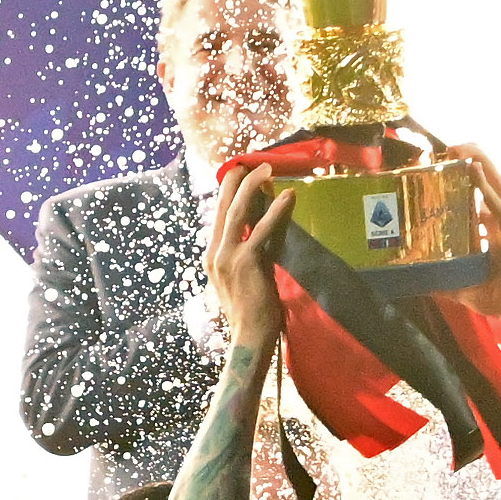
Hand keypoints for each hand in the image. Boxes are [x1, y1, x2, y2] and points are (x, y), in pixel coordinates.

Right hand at [202, 166, 290, 351]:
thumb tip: (264, 225)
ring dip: (253, 187)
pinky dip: (276, 212)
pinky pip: (262, 230)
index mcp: (212, 256)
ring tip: (267, 169)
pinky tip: (288, 197)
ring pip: (239, 212)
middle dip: (236, 181)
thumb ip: (251, 251)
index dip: (228, 193)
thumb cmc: (251, 311)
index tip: (238, 173)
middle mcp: (215, 253)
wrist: (250, 337)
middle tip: (249, 162)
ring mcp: (228, 257)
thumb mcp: (246, 276)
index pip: (220, 216)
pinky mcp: (247, 262)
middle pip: (224, 207)